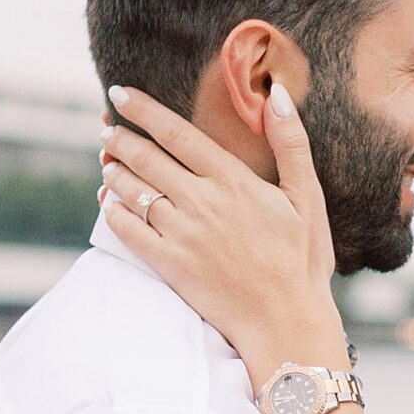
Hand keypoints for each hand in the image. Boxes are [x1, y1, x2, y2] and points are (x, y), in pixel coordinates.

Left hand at [98, 82, 341, 373]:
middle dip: (120, 138)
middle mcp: (202, 202)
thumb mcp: (307, 196)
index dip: (143, 109)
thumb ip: (291, 142)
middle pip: (146, 158)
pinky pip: (128, 230)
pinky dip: (114, 211)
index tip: (120, 93)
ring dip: (114, 171)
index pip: (176, 132)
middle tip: (106, 128)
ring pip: (133, 191)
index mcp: (232, 180)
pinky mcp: (169, 265)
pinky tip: (110, 203)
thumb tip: (277, 92)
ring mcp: (182, 234)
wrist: (286, 321)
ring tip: (107, 161)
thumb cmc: (302, 260)